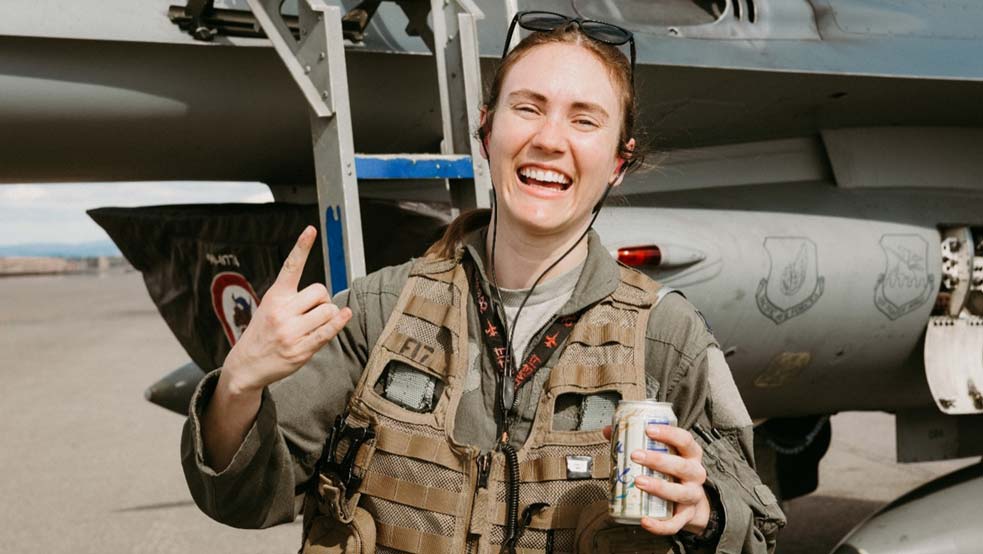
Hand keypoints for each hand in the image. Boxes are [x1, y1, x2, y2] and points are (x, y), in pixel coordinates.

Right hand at [221, 226, 351, 393]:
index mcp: (275, 297)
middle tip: (316, 309)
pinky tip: (345, 316)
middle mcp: (282, 312)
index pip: (291, 267)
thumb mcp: (270, 308)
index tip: (311, 230)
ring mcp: (292, 332)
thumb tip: (324, 295)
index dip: (302, 247)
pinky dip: (339, 322)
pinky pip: (328, 331)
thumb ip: (292, 298)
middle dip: (323, 299)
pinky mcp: (301, 349)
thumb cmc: (263, 332)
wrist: (246, 365)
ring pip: (328, 310)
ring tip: (317, 322)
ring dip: (329, 314)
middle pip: (320, 291)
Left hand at [603, 424, 710, 535]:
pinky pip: (674, 523)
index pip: (685, 439)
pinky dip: (660, 525)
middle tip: (635, 456)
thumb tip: (608, 431)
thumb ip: (636, 440)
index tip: (648, 430)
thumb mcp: (663, 453)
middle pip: (681, 466)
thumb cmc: (673, 472)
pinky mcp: (686, 516)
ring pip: (680, 493)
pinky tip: (645, 520)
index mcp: (690, 455)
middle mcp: (694, 474)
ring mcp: (692, 496)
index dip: (668, 433)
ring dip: (659, 487)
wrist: (692, 502)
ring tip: (638, 482)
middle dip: (658, 460)